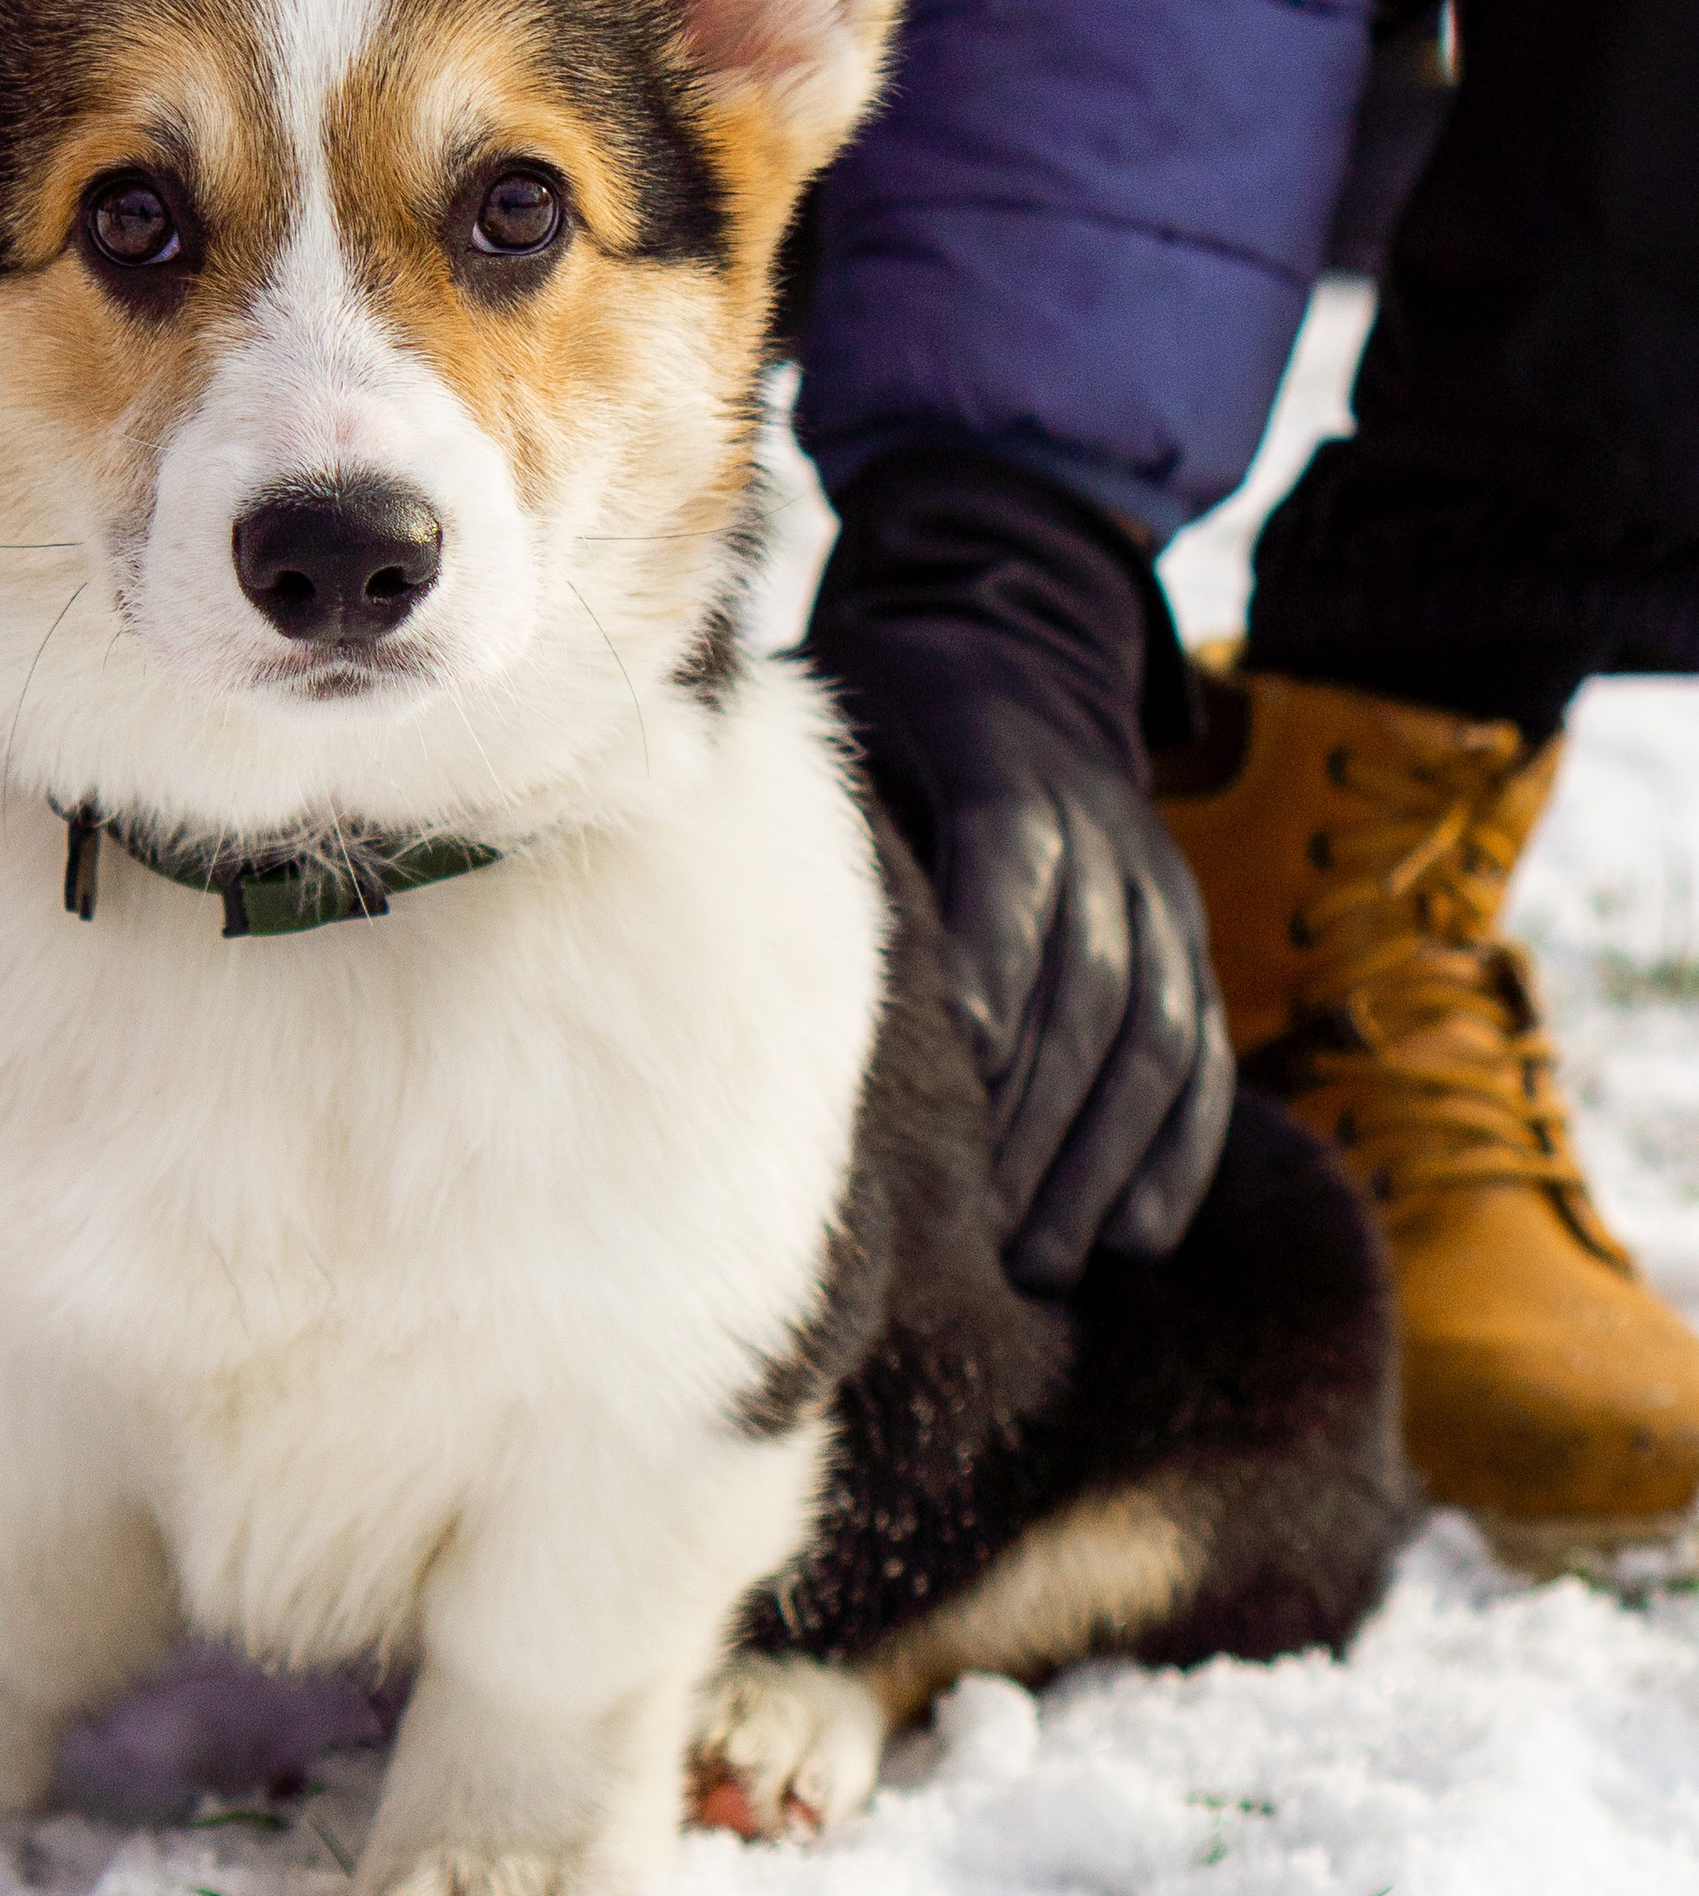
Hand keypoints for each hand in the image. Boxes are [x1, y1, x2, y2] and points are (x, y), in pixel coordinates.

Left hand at [805, 447, 1231, 1293]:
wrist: (1013, 630)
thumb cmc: (881, 705)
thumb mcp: (835, 722)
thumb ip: (790, 811)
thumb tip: (697, 922)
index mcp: (1000, 761)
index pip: (1007, 863)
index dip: (990, 967)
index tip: (951, 1072)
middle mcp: (1097, 825)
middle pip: (1082, 978)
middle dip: (1034, 1116)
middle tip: (980, 1238)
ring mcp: (1151, 883)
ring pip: (1149, 1031)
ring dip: (1100, 1159)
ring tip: (1042, 1265)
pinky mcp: (1180, 931)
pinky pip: (1198, 1047)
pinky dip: (1176, 1147)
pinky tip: (1137, 1235)